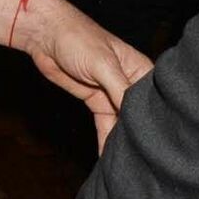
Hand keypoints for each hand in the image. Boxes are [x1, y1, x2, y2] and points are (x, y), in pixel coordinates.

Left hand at [14, 0, 151, 150]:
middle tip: (138, 157)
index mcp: (140, 69)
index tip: (153, 141)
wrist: (45, 37)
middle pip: (138, 114)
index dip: (154, 119)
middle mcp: (130, 83)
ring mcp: (113, 93)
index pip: (153, 99)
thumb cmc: (78, 39)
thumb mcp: (103, 65)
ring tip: (124, 162)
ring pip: (121, 123)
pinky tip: (107, 156)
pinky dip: (105, 139)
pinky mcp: (97, 101)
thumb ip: (121, 90)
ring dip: (120, 140)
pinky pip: (105, 125)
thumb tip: (136, 116)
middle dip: (137, 133)